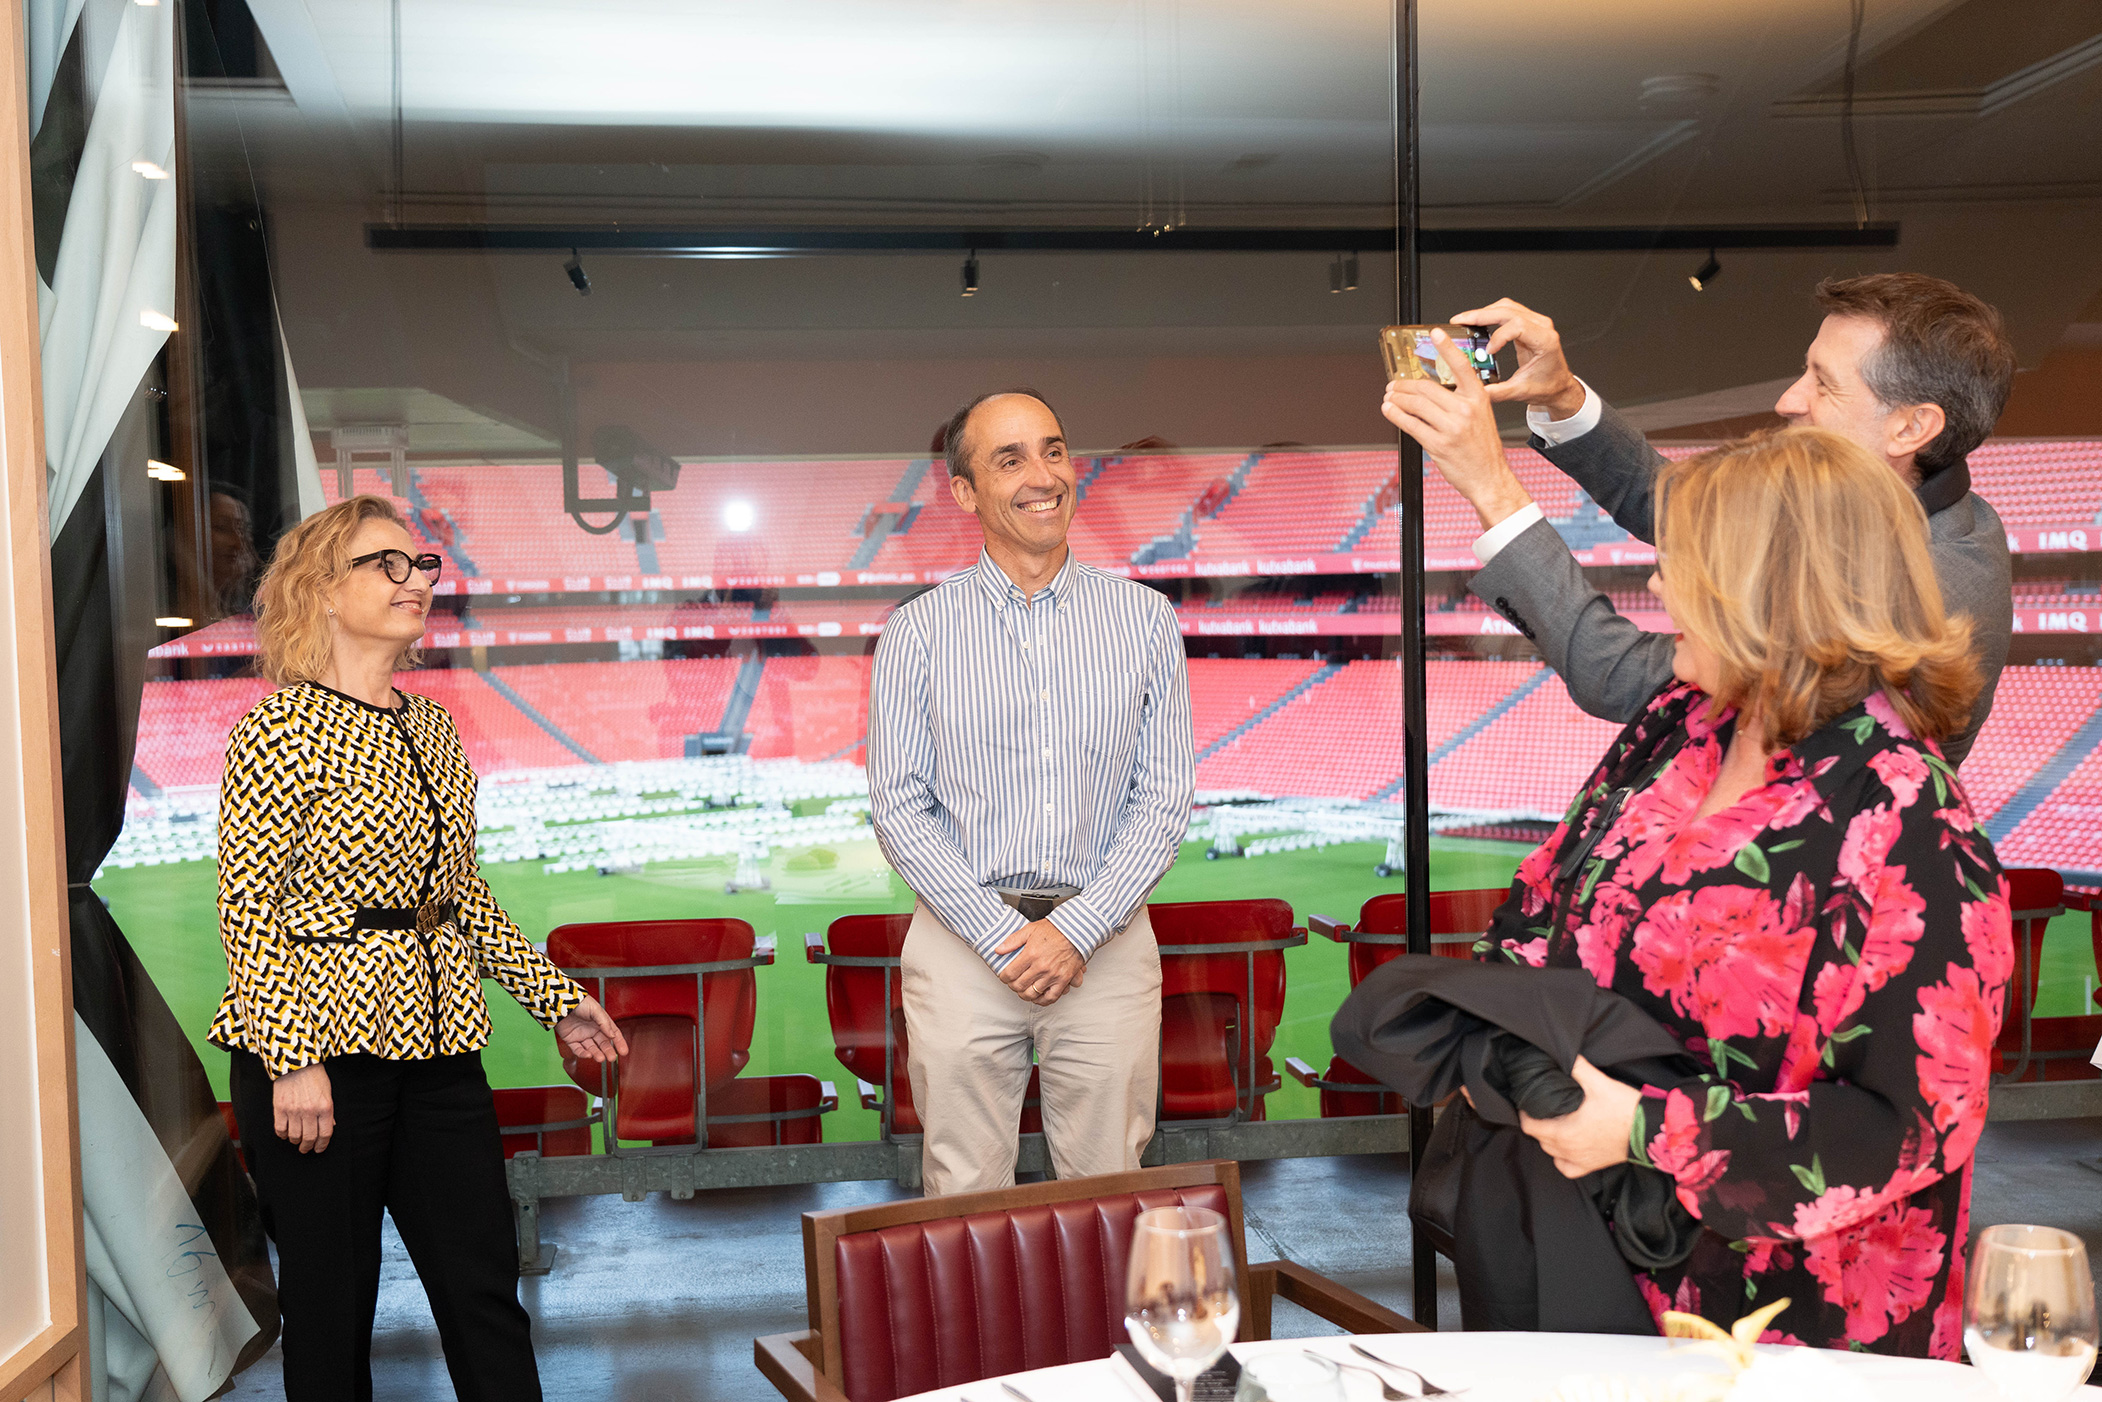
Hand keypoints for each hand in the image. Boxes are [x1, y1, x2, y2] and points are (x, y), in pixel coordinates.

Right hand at [273, 1063, 334, 1153]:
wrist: (296, 1064)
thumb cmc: (314, 1076)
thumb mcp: (328, 1092)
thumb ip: (328, 1111)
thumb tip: (330, 1125)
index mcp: (325, 1107)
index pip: (325, 1133)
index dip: (322, 1145)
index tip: (319, 1149)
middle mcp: (310, 1111)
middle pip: (309, 1138)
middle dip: (308, 1147)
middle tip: (306, 1149)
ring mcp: (294, 1111)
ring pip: (294, 1136)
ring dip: (295, 1141)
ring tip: (296, 1141)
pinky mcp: (280, 1108)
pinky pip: (280, 1130)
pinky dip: (283, 1135)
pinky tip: (285, 1133)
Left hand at [555, 995, 628, 1062]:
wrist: (561, 1003)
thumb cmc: (579, 1002)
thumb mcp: (595, 1010)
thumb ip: (605, 1023)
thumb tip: (613, 1035)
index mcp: (601, 1022)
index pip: (613, 1034)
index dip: (619, 1043)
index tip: (624, 1052)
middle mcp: (592, 1030)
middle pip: (603, 1043)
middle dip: (608, 1051)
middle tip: (611, 1058)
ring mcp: (582, 1036)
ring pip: (591, 1048)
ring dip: (596, 1054)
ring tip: (600, 1058)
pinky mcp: (571, 1040)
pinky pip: (578, 1050)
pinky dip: (582, 1054)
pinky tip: (588, 1055)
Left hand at [993, 918, 1085, 1005]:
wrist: (1076, 931)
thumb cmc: (1054, 929)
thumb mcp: (1030, 929)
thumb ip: (1012, 941)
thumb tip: (998, 950)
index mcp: (1031, 954)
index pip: (1010, 974)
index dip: (1003, 977)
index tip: (1004, 976)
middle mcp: (1041, 967)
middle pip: (1019, 986)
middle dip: (1012, 986)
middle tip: (1013, 982)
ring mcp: (1053, 975)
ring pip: (1032, 994)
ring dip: (1024, 994)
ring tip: (1023, 989)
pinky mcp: (1064, 980)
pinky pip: (1051, 997)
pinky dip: (1042, 1001)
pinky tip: (1037, 997)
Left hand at [1380, 329, 1534, 531]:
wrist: (1490, 477)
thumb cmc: (1484, 449)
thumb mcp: (1481, 416)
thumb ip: (1461, 401)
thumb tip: (1432, 392)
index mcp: (1478, 398)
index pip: (1461, 366)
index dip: (1446, 348)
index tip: (1435, 333)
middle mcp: (1465, 409)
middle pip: (1426, 387)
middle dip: (1404, 385)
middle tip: (1393, 385)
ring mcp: (1451, 427)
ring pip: (1415, 404)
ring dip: (1396, 399)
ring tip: (1389, 398)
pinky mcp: (1438, 444)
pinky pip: (1410, 424)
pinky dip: (1395, 415)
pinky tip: (1390, 411)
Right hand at [1447, 296, 1584, 414]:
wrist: (1559, 386)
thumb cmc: (1548, 386)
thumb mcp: (1522, 391)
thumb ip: (1499, 392)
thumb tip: (1478, 390)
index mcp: (1545, 341)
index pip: (1518, 325)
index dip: (1499, 336)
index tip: (1488, 351)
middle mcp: (1542, 327)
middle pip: (1508, 310)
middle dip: (1481, 315)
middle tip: (1460, 321)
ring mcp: (1536, 323)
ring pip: (1506, 307)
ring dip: (1484, 312)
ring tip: (1465, 320)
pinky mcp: (1528, 324)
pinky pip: (1508, 311)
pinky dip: (1490, 314)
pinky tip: (1477, 322)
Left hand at [1518, 1056, 1641, 1178]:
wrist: (1651, 1130)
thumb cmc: (1625, 1109)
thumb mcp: (1598, 1083)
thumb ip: (1577, 1067)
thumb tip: (1563, 1054)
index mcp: (1564, 1132)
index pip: (1529, 1126)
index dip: (1525, 1112)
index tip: (1528, 1102)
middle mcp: (1568, 1150)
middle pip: (1539, 1138)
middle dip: (1537, 1122)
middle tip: (1543, 1107)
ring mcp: (1580, 1160)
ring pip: (1551, 1152)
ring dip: (1548, 1138)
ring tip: (1554, 1123)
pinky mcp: (1592, 1166)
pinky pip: (1567, 1168)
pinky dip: (1562, 1158)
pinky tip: (1566, 1147)